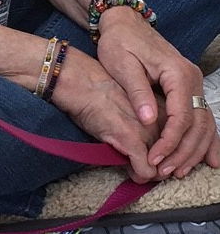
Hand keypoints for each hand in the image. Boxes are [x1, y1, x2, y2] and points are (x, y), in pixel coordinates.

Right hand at [50, 44, 160, 181]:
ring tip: (135, 167)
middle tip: (144, 164)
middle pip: (172, 155)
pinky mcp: (133, 142)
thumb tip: (146, 138)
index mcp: (160, 106)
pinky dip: (138, 175)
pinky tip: (129, 169)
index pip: (176, 138)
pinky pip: (145, 172)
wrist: (82, 82)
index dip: (166, 149)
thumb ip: (143, 116)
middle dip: (160, 164)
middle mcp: (159, 120)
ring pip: (162, 167)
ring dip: (150, 172)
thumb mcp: (129, 99)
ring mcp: (148, 131)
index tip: (153, 154)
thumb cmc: (98, 87)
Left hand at [97, 7, 219, 179]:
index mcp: (177, 73)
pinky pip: (202, 116)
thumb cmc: (120, 41)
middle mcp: (192, 78)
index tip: (154, 158)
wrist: (124, 23)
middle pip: (197, 124)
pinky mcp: (188, 87)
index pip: (181, 117)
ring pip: (204, 123)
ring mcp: (193, 83)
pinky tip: (208, 159)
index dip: (169, 142)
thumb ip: (137, 92)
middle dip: (182, 151)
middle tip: (164, 171)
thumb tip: (148, 120)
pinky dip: (205, 139)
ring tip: (177, 170)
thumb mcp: (122, 64)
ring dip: (193, 150)